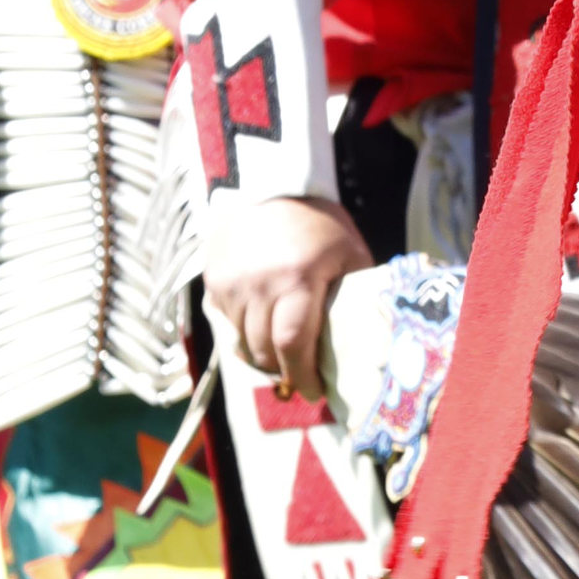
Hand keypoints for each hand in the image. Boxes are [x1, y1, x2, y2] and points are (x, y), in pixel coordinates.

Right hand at [205, 195, 371, 401]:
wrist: (268, 187)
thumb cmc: (318, 223)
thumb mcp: (349, 253)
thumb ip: (353, 296)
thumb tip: (365, 340)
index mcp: (297, 279)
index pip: (293, 345)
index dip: (303, 376)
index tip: (315, 391)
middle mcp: (258, 286)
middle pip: (265, 351)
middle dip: (284, 372)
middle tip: (301, 379)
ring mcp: (230, 285)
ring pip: (242, 344)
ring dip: (263, 358)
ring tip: (283, 359)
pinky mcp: (212, 283)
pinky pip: (227, 325)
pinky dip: (245, 336)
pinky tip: (263, 332)